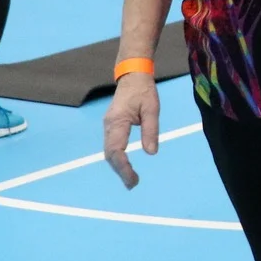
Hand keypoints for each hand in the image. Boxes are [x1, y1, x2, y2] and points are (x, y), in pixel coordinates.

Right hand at [102, 71, 160, 189]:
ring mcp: (108, 126)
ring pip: (109, 152)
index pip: (116, 151)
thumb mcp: (152, 108)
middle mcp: (109, 126)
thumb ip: (151, 130)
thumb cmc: (143, 90)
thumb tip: (151, 152)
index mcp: (117, 121)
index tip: (133, 179)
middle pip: (110, 154)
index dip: (123, 167)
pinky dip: (117, 158)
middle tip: (133, 184)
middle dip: (120, 171)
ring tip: (130, 179)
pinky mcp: (112, 126)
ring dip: (118, 166)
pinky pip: (111, 146)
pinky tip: (126, 165)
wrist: (133, 75)